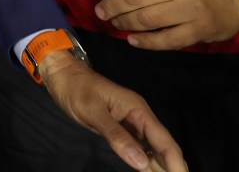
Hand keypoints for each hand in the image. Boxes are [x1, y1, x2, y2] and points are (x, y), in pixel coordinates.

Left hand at [39, 54, 186, 170]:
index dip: (176, 162)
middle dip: (171, 167)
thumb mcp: (93, 111)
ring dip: (159, 167)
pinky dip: (145, 162)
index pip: (165, 141)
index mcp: (138, 110)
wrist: (62, 76)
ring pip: (152, 150)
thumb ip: (116, 136)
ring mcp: (130, 125)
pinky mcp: (121, 129)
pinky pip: (138, 148)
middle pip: (162, 148)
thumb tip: (141, 163)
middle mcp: (139, 118)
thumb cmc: (76, 89)